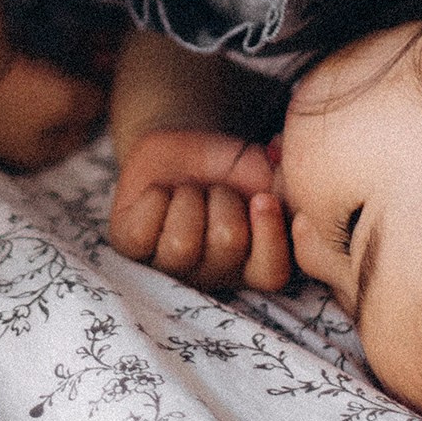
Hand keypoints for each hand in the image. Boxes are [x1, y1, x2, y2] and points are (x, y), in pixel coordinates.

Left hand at [108, 129, 293, 293]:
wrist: (183, 145)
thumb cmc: (230, 167)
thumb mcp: (265, 174)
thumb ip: (287, 194)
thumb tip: (291, 201)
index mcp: (252, 266)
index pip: (271, 274)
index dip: (269, 233)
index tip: (261, 198)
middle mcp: (211, 275)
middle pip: (226, 242)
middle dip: (223, 198)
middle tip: (215, 190)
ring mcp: (169, 266)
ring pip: (182, 242)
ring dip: (188, 198)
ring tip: (187, 191)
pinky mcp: (130, 248)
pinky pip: (141, 235)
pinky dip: (154, 199)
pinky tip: (160, 194)